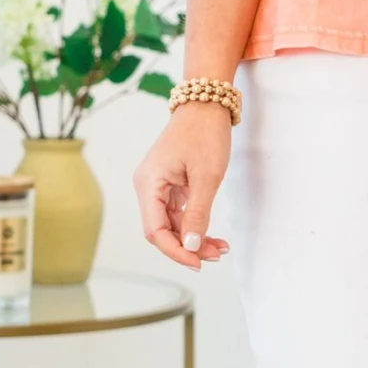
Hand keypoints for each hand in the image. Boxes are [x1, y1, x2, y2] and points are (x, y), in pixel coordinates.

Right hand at [133, 103, 232, 271]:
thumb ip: (198, 213)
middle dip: (187, 246)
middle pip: (162, 230)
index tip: (199, 263)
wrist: (206, 103)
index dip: (176, 251)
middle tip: (217, 255)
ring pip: (171, 224)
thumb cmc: (205, 134)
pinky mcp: (168, 183)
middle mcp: (147, 186)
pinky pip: (177, 212)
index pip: (155, 231)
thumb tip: (190, 246)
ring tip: (220, 248)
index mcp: (149, 184)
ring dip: (193, 238)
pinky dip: (194, 224)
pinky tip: (212, 235)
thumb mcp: (207, 177)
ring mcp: (157, 185)